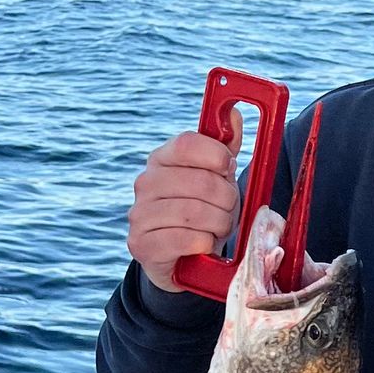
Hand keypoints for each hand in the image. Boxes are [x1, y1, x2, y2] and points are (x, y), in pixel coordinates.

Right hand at [127, 107, 243, 292]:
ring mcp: (139, 214)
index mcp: (162, 159)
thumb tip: (234, 115)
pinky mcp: (141, 245)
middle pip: (200, 181)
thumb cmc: (203, 212)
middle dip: (226, 199)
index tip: (228, 168)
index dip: (216, 155)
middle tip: (227, 209)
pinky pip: (185, 239)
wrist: (181, 257)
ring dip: (218, 224)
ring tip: (217, 228)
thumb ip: (225, 148)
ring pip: (194, 212)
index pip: (188, 143)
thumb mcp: (217, 179)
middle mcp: (145, 183)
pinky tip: (204, 244)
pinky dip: (204, 243)